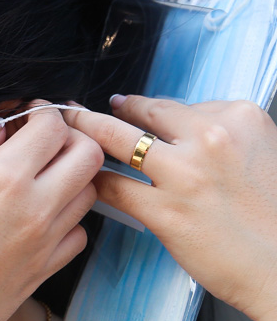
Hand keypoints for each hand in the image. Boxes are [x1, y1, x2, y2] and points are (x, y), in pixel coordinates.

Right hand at [0, 101, 101, 320]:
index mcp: (2, 179)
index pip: (52, 127)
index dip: (42, 110)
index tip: (26, 113)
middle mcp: (36, 210)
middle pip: (88, 156)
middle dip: (70, 136)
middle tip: (40, 139)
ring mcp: (45, 245)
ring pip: (88, 194)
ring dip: (70, 175)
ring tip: (37, 175)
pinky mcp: (43, 273)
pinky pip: (78, 235)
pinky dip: (66, 218)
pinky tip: (36, 217)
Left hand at [63, 95, 276, 320]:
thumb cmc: (271, 216)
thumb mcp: (259, 153)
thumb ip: (217, 135)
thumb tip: (170, 127)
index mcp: (240, 118)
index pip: (174, 104)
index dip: (140, 108)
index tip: (119, 106)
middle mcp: (211, 138)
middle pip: (141, 114)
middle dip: (101, 111)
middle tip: (72, 108)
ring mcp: (186, 174)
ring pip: (116, 140)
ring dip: (83, 132)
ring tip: (63, 129)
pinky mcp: (167, 211)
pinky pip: (113, 186)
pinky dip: (92, 180)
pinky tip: (77, 179)